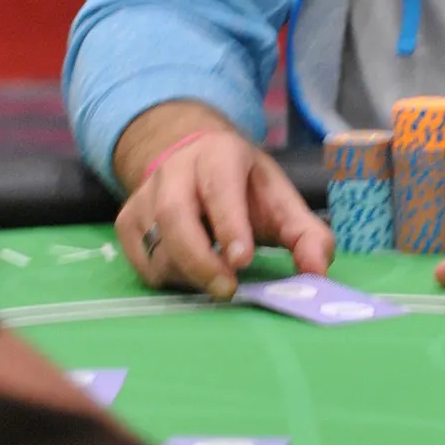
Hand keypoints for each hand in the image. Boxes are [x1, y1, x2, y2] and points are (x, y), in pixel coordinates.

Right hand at [116, 129, 333, 299]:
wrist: (196, 162)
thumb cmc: (245, 188)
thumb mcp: (281, 201)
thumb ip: (307, 235)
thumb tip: (317, 271)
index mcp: (219, 155)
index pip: (220, 187)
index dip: (230, 224)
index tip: (242, 261)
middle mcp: (175, 169)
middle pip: (175, 215)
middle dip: (200, 259)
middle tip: (227, 289)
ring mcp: (145, 194)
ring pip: (156, 243)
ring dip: (187, 273)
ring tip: (216, 279)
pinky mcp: (127, 221)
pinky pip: (142, 261)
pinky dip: (169, 277)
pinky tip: (192, 272)